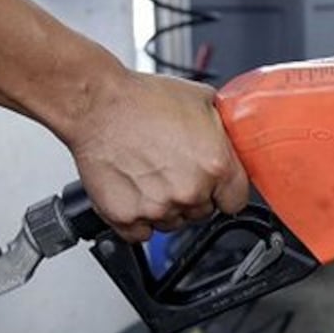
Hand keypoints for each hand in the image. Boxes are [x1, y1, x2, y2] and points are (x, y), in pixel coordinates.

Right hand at [65, 71, 249, 241]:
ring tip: (150, 174)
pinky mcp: (127, 218)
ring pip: (173, 222)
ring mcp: (158, 208)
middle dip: (193, 194)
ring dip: (165, 205)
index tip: (215, 185)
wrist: (96, 104)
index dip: (225, 190)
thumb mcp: (202, 100)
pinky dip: (137, 218)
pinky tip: (134, 190)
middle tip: (173, 168)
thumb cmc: (142, 99)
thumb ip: (224, 131)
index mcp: (216, 165)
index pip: (237, 200)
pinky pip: (141, 233)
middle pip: (204, 211)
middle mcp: (190, 191)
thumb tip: (232, 141)